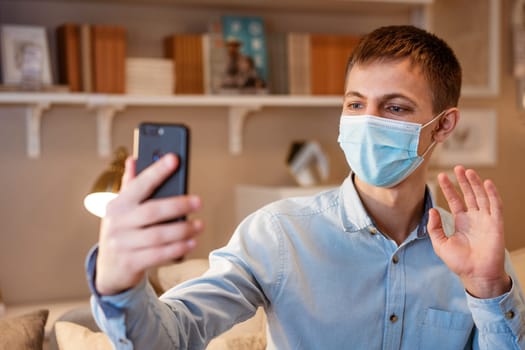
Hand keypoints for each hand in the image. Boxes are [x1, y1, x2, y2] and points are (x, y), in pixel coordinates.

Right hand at [95, 154, 203, 295]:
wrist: (109, 270)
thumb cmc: (123, 232)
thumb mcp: (121, 209)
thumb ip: (130, 185)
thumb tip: (134, 159)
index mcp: (117, 204)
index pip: (139, 184)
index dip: (156, 171)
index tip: (174, 159)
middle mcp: (117, 223)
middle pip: (152, 211)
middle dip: (177, 205)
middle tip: (198, 202)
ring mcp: (122, 244)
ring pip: (158, 235)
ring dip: (182, 230)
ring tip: (199, 225)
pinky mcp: (130, 263)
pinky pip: (159, 255)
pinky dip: (177, 248)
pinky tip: (192, 242)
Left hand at [427, 165, 510, 297]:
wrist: (476, 275)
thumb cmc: (459, 262)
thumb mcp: (440, 243)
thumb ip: (434, 227)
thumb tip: (432, 210)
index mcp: (461, 222)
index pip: (455, 200)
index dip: (449, 188)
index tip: (441, 176)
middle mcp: (474, 218)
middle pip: (469, 195)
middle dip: (463, 181)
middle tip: (457, 167)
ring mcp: (486, 220)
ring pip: (481, 197)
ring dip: (475, 183)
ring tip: (468, 171)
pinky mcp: (496, 224)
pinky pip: (495, 206)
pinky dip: (492, 194)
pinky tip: (486, 183)